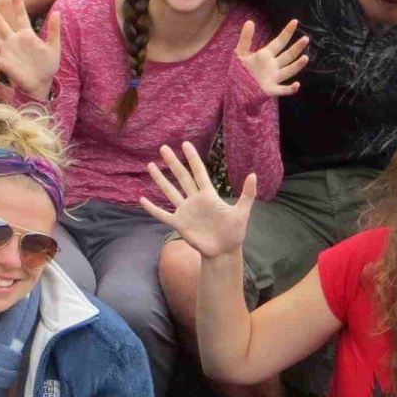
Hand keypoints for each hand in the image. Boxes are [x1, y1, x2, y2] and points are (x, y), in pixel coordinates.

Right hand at [0, 0, 61, 100]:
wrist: (42, 83)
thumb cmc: (48, 65)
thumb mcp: (53, 47)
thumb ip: (54, 30)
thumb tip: (57, 12)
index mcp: (26, 34)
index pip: (21, 15)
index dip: (17, 3)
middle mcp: (13, 40)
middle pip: (0, 22)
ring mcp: (7, 51)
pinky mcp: (3, 63)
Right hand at [141, 142, 254, 259]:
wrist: (224, 251)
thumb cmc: (234, 232)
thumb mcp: (242, 212)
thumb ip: (247, 194)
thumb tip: (254, 174)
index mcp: (208, 195)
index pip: (199, 172)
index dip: (193, 158)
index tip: (185, 144)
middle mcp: (194, 200)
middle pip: (181, 177)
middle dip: (173, 162)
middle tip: (163, 148)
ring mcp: (185, 211)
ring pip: (170, 191)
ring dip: (160, 179)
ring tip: (150, 165)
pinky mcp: (179, 224)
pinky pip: (162, 214)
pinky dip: (152, 208)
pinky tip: (142, 199)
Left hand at [235, 19, 308, 97]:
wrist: (234, 88)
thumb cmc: (240, 70)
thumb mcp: (241, 52)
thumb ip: (246, 38)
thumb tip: (250, 21)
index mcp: (266, 55)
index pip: (280, 42)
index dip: (287, 32)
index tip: (295, 22)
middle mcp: (273, 65)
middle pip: (288, 55)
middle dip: (297, 47)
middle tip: (306, 39)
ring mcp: (274, 78)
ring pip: (289, 70)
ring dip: (298, 65)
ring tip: (305, 57)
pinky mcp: (271, 90)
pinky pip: (283, 90)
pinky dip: (291, 89)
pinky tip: (297, 85)